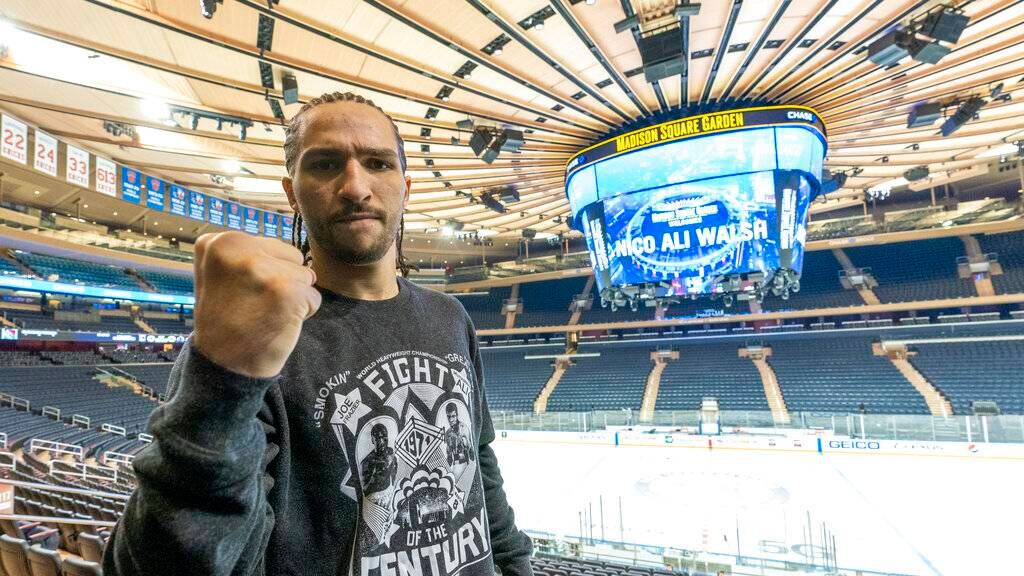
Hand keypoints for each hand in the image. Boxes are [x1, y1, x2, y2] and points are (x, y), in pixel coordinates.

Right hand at [192, 232, 320, 377]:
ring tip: (265, 313)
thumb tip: (286, 248)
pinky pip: (314, 297)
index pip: (271, 246)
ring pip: (305, 276)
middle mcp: (239, 249)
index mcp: (220, 242)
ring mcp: (263, 269)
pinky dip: (303, 313)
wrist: (225, 364)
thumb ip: (244, 253)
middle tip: (255, 304)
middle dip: (283, 280)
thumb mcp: (218, 275)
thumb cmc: (226, 320)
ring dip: (294, 296)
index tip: (240, 292)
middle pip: (292, 257)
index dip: (264, 274)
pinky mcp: (287, 291)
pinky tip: (277, 323)